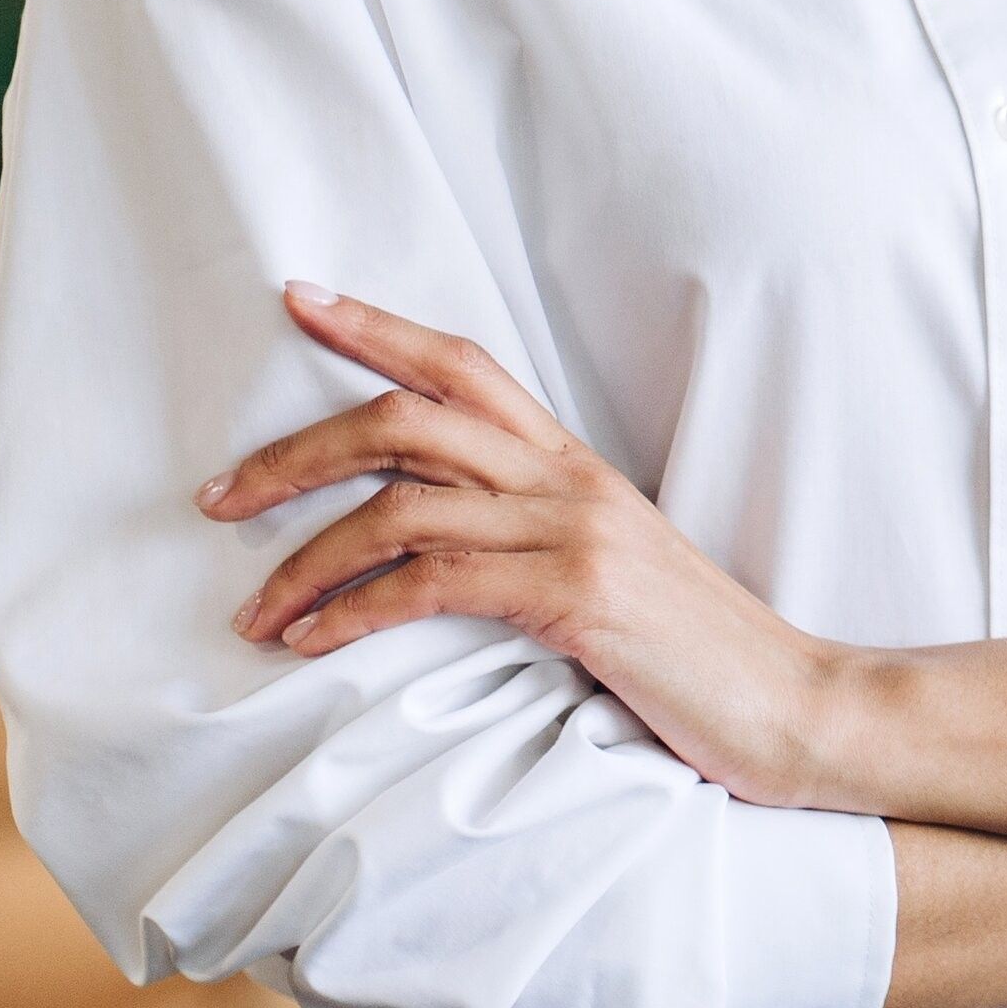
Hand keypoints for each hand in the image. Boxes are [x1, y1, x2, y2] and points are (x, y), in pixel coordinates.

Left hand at [205, 285, 835, 799]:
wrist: (794, 708)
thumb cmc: (697, 657)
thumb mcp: (611, 576)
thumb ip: (533, 541)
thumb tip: (433, 544)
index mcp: (576, 465)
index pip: (463, 364)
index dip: (375, 326)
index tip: (297, 299)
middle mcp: (570, 480)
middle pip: (406, 420)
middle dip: (292, 454)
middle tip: (213, 499)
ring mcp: (574, 532)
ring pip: (401, 506)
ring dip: (302, 559)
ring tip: (251, 612)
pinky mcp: (574, 597)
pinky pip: (432, 583)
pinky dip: (352, 612)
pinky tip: (310, 644)